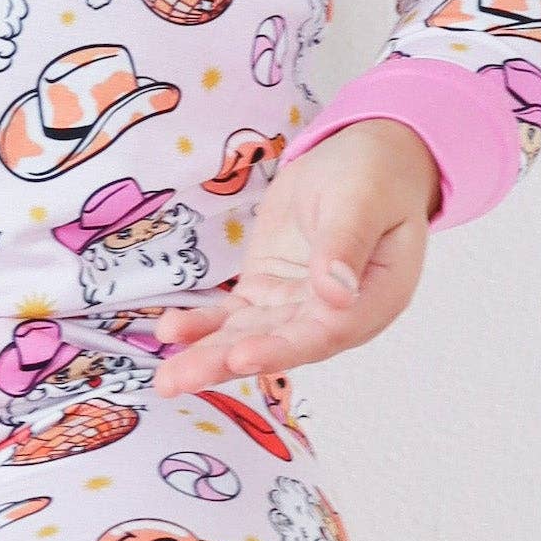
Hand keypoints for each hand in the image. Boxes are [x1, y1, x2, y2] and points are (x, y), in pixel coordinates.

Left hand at [144, 119, 438, 398]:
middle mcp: (335, 316)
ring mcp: (296, 306)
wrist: (360, 160)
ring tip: (166, 378)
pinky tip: (171, 330)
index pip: (325, 334)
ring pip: (249, 337)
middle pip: (278, 346)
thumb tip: (335, 295)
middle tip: (177, 380)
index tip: (240, 357)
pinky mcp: (267, 291)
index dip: (282, 349)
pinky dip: (202, 324)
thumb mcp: (363, 201)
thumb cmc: (374, 176)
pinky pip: (232, 315)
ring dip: (206, 355)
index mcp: (373, 299)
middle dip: (226, 363)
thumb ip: (346, 245)